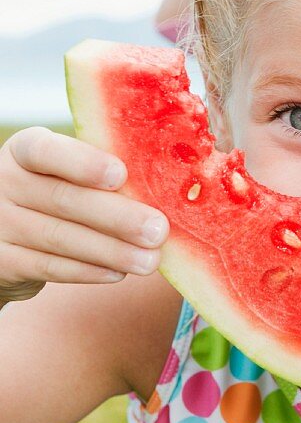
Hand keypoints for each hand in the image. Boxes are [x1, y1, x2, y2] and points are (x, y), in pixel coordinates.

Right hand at [0, 127, 168, 304]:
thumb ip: (97, 171)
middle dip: (117, 216)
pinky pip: (49, 267)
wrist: (4, 233)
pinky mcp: (1, 261)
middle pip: (63, 199)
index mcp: (23, 150)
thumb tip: (163, 186)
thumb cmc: (52, 190)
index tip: (121, 175)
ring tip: (150, 259)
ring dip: (111, 251)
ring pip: (60, 238)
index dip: (84, 163)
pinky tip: (118, 272)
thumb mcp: (62, 171)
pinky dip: (88, 271)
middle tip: (158, 229)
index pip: (46, 151)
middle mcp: (3, 183)